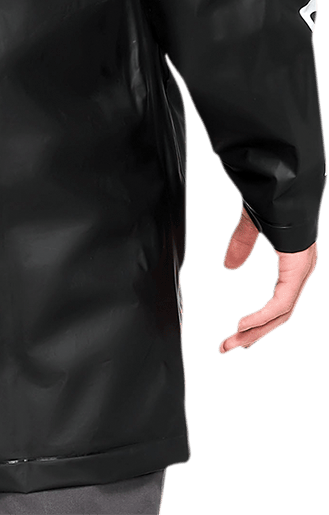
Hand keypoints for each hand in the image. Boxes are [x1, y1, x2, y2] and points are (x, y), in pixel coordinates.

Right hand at [218, 205, 317, 352]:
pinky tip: (243, 324)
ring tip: (231, 342)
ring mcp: (301, 272)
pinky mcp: (296, 270)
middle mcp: (301, 272)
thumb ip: (241, 246)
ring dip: (255, 331)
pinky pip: (280, 303)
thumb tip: (229, 267)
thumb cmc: (270, 195)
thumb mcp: (250, 225)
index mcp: (294, 263)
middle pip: (280, 315)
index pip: (279, 304)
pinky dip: (261, 316)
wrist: (280, 181)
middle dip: (253, 334)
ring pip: (281, 315)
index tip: (236, 333)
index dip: (258, 322)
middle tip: (228, 346)